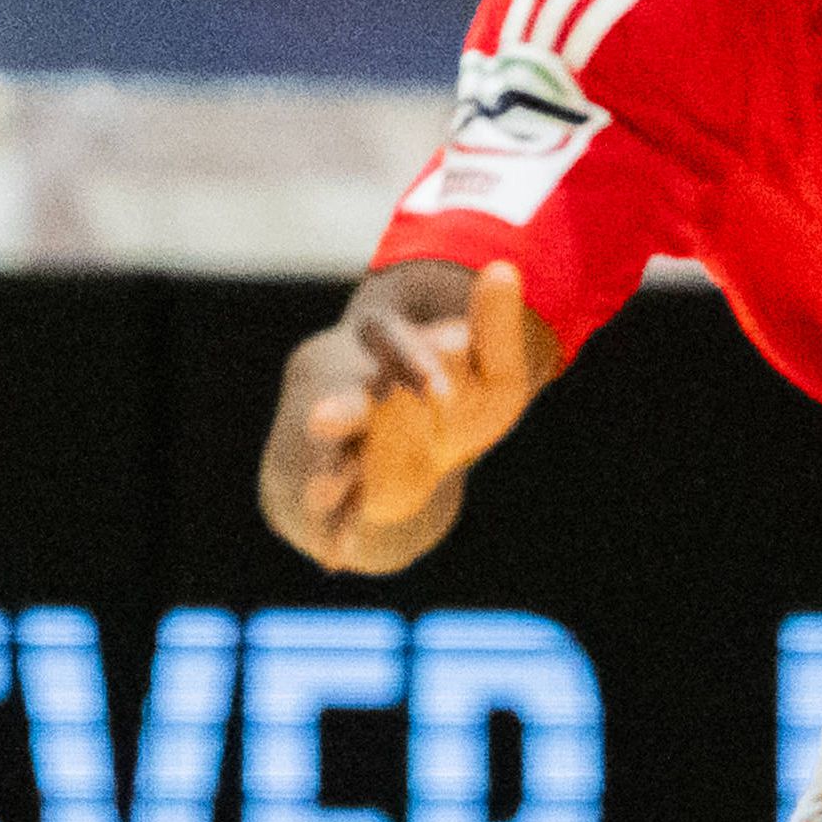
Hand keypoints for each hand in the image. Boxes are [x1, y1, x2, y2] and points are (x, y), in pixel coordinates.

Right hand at [259, 261, 543, 571]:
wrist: (400, 455)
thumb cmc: (452, 402)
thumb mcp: (490, 369)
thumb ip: (495, 326)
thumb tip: (505, 268)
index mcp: (381, 347)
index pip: (389, 344)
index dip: (416, 366)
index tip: (444, 395)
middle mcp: (344, 389)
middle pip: (336, 395)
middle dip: (334, 409)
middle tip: (325, 418)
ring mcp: (325, 442)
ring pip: (317, 455)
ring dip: (320, 471)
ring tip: (325, 490)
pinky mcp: (316, 486)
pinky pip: (319, 508)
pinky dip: (328, 527)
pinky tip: (336, 552)